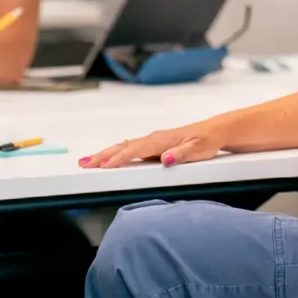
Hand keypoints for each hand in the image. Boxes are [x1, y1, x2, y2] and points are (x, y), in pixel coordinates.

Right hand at [79, 121, 223, 168]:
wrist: (214, 131)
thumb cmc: (207, 141)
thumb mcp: (199, 150)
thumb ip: (182, 155)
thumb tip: (164, 159)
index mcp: (162, 140)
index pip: (136, 150)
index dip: (119, 159)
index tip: (103, 166)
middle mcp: (154, 138)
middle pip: (124, 146)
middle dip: (103, 155)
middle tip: (83, 164)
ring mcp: (153, 140)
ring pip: (124, 146)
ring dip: (105, 153)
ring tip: (87, 161)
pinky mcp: (153, 144)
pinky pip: (130, 148)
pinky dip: (115, 152)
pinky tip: (107, 157)